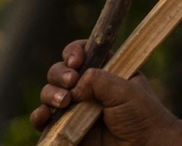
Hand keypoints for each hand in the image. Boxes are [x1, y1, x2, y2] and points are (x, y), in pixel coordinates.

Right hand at [29, 40, 181, 145]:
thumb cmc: (142, 116)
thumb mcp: (126, 91)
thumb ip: (100, 81)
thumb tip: (76, 82)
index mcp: (106, 70)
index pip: (82, 52)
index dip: (74, 52)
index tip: (76, 61)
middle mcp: (87, 86)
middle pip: (60, 71)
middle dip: (59, 74)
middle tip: (71, 82)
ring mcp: (75, 107)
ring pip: (49, 93)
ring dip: (50, 94)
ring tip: (63, 102)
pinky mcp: (66, 128)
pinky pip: (43, 120)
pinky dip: (39, 116)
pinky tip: (43, 116)